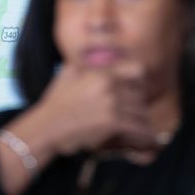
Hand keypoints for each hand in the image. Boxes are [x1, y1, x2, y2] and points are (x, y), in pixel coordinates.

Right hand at [11, 60, 157, 157]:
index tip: (140, 88)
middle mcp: (110, 86)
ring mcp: (112, 104)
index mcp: (102, 73)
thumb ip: (85, 63)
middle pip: (141, 94)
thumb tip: (93, 54)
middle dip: (140, 104)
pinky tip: (148, 140)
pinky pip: (138, 127)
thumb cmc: (55, 102)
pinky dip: (144, 135)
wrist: (46, 127)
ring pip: (141, 111)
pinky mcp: (113, 123)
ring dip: (143, 120)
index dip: (142, 80)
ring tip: (143, 127)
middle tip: (138, 112)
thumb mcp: (68, 73)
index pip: (138, 69)